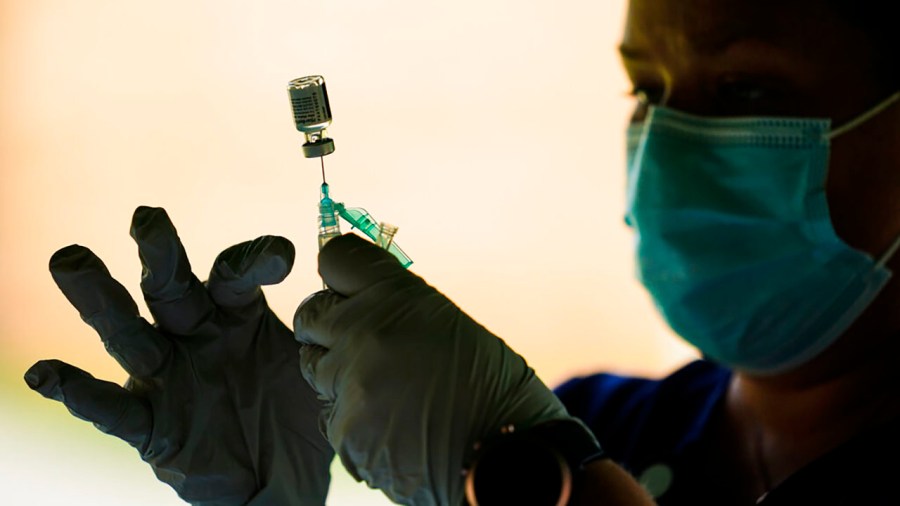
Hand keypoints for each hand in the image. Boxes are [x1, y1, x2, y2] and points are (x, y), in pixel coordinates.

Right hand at [24, 207, 333, 504]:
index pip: (235, 272)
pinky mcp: (151, 424)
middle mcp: (196, 335)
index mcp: (238, 313)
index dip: (254, 258)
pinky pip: (111, 408)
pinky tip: (46, 374)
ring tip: (71, 259)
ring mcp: (168, 377)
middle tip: (148, 218)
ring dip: (100, 299)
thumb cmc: (299, 413)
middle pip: (170, 286)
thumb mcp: (321, 366)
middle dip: (160, 253)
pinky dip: (78, 392)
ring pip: (128, 332)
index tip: (284, 257)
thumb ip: (328, 328)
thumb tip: (358, 289)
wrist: (284, 481)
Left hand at [294, 234, 588, 504]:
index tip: (347, 289)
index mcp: (395, 295)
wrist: (506, 451)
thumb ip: (394, 304)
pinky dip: (354, 418)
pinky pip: (330, 413)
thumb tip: (356, 296)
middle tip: (358, 342)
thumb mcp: (446, 322)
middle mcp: (364, 331)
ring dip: (340, 374)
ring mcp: (350, 383)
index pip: (335, 260)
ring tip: (387, 389)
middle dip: (328, 326)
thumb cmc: (488, 386)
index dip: (340, 276)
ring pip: (314, 366)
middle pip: (310, 313)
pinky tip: (392, 423)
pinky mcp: (344, 429)